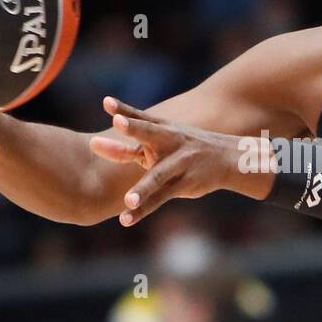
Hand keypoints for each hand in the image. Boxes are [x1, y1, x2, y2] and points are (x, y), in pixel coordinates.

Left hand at [89, 96, 273, 225]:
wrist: (228, 157)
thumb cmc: (185, 148)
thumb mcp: (163, 140)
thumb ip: (130, 145)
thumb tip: (93, 145)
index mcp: (162, 129)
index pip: (140, 118)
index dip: (123, 109)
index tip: (106, 102)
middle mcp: (169, 143)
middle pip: (149, 134)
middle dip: (134, 128)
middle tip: (117, 122)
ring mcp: (178, 164)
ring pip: (157, 176)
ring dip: (143, 189)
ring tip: (128, 200)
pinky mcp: (184, 184)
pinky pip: (160, 198)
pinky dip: (142, 210)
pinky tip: (126, 219)